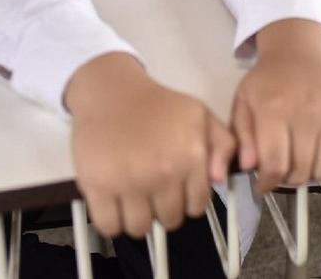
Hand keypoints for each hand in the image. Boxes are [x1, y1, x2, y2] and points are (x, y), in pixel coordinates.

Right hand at [66, 53, 235, 237]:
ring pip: (140, 228)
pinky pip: (109, 226)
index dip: (188, 201)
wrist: (113, 92)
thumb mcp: (200, 115)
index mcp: (191, 157)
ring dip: (138, 218)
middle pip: (170, 220)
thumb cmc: (158, 105)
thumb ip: (223, 144)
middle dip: (164, 210)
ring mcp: (129, 182)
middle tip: (154, 192)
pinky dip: (112, 222)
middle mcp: (163, 172)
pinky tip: (115, 206)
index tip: (177, 192)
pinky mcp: (97, 186)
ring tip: (134, 199)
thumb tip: (219, 180)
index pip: (197, 206)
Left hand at [231, 20, 320, 193]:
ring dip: (314, 175)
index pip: (276, 165)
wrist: (299, 50)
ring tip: (305, 164)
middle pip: (302, 171)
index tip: (264, 185)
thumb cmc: (268, 80)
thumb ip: (243, 137)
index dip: (268, 183)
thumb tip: (249, 168)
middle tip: (284, 171)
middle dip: (289, 179)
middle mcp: (307, 113)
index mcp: (275, 110)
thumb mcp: (243, 102)